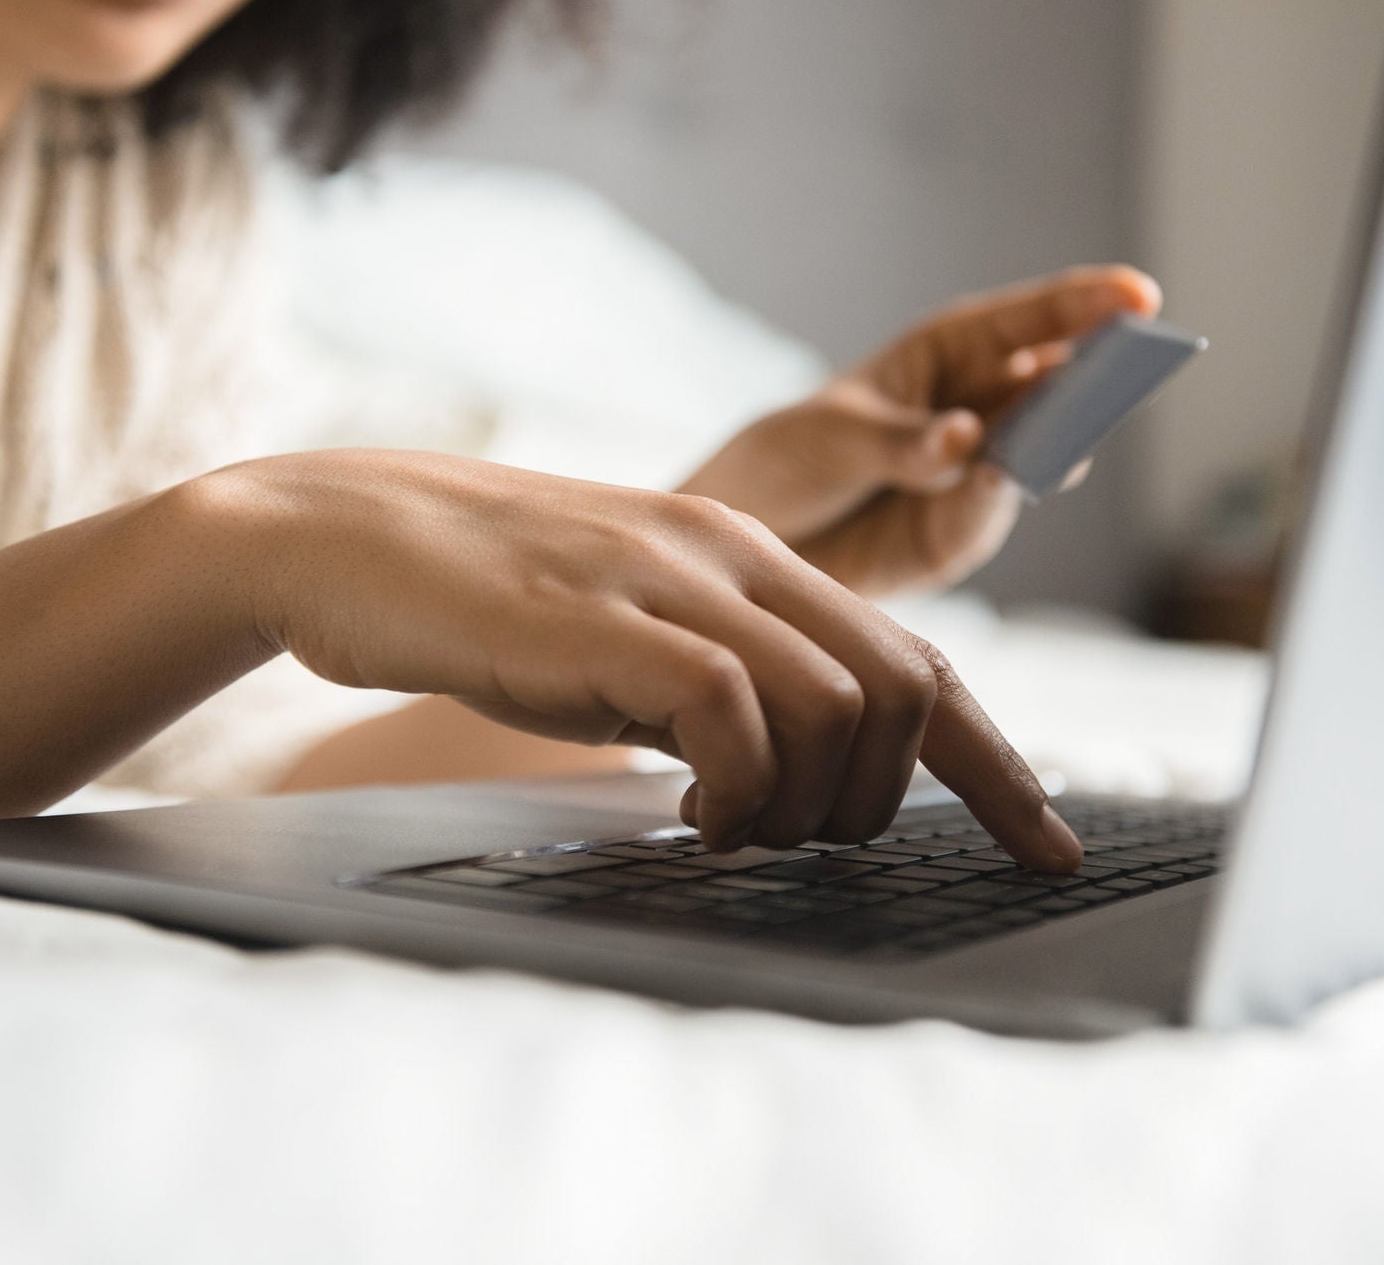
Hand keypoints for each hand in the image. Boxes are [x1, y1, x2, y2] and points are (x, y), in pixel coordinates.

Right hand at [199, 450, 1080, 866]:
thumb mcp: (632, 635)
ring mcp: (671, 581)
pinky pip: (733, 711)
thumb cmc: (483, 604)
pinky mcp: (602, 620)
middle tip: (800, 840)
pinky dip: (734, 786)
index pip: (919, 661)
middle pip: (906, 690)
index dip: (997, 764)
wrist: (337, 537)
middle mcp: (733, 556)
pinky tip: (682, 808)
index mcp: (751, 558)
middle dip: (888, 802)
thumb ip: (721, 679)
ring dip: (803, 805)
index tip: (1046, 845)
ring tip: (725, 825)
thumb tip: (791, 773)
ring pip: (837, 706)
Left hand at [680, 265, 1161, 595]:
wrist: (749, 540)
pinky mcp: (959, 536)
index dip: (1084, 306)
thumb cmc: (788, 460)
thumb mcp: (832, 437)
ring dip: (1054, 444)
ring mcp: (976, 477)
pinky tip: (992, 483)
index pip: (1025, 324)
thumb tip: (970, 440)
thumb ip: (903, 442)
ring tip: (1064, 435)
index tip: (1141, 296)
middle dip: (1094, 381)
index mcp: (947, 355)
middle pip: (1053, 391)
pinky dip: (991, 501)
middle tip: (1130, 369)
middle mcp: (977, 411)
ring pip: (1035, 457)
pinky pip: (986, 517)